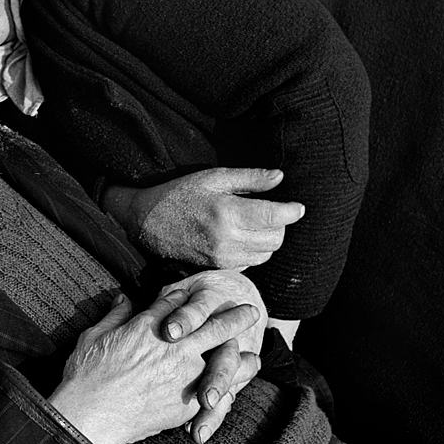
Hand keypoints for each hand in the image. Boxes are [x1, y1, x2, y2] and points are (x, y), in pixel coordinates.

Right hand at [49, 289, 261, 443]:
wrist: (91, 413)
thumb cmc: (86, 374)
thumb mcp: (94, 335)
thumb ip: (114, 315)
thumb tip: (123, 298)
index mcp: (148, 326)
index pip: (176, 303)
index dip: (187, 298)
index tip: (195, 296)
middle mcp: (173, 346)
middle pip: (212, 324)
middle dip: (232, 316)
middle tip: (249, 311)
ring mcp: (184, 373)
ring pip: (224, 356)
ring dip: (240, 352)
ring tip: (253, 352)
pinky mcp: (187, 401)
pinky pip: (219, 390)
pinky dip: (233, 384)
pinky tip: (239, 383)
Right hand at [103, 168, 304, 268]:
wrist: (146, 222)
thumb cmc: (178, 194)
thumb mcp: (212, 178)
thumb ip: (250, 179)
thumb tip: (280, 177)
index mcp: (227, 212)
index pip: (276, 217)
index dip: (292, 211)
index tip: (297, 206)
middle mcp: (227, 238)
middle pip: (276, 238)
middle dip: (280, 225)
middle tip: (271, 212)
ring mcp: (222, 256)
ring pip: (266, 253)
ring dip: (267, 239)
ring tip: (254, 223)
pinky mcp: (218, 267)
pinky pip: (250, 262)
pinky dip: (253, 250)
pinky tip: (239, 236)